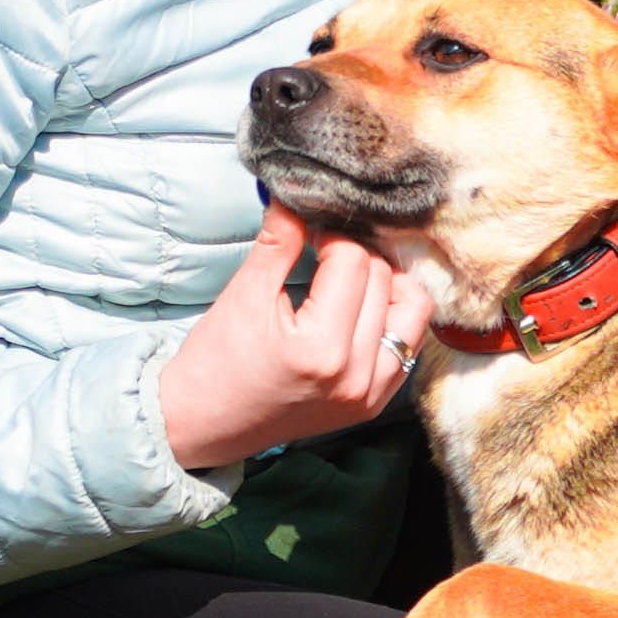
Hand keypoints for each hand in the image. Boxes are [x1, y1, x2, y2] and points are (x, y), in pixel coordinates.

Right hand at [156, 203, 437, 469]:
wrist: (205, 424)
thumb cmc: (216, 362)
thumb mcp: (243, 294)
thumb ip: (279, 241)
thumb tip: (297, 193)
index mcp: (320, 349)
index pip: (354, 261)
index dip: (331, 237)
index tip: (309, 236)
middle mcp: (355, 375)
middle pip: (385, 281)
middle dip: (357, 256)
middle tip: (325, 253)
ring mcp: (369, 395)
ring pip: (412, 311)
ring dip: (386, 285)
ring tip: (350, 280)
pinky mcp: (373, 404)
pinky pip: (407, 344)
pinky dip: (391, 319)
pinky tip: (360, 311)